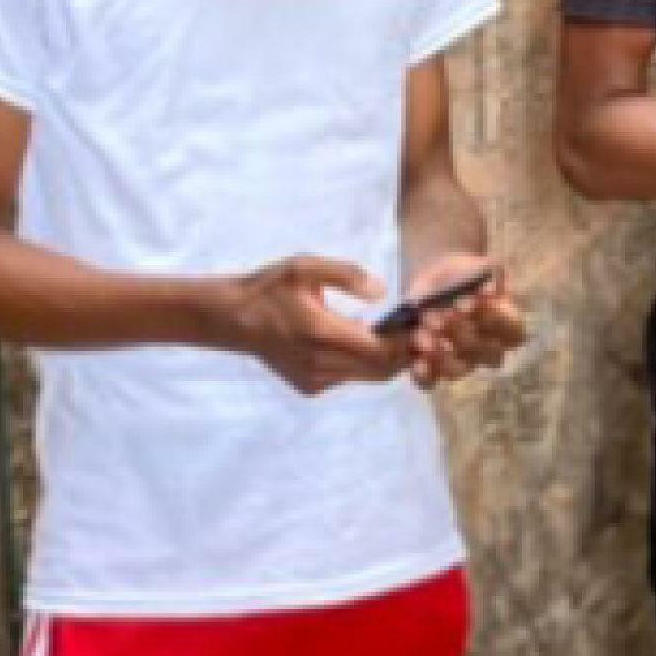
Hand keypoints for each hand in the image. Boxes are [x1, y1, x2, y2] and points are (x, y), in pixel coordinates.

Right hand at [217, 256, 403, 395]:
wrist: (233, 319)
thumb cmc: (269, 288)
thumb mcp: (304, 267)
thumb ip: (346, 275)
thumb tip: (383, 292)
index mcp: (321, 333)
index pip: (381, 350)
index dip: (407, 341)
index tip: (422, 323)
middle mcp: (320, 364)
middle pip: (382, 369)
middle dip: (405, 352)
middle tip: (417, 329)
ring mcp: (315, 380)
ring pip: (369, 377)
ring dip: (387, 359)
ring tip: (396, 333)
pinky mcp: (310, 387)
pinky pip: (350, 378)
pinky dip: (364, 364)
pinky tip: (363, 341)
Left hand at [386, 253, 526, 388]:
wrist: (436, 281)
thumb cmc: (464, 274)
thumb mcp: (478, 266)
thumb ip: (489, 273)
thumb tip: (491, 288)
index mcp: (508, 326)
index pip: (513, 332)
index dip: (496, 318)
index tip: (475, 298)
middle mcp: (489, 350)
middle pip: (484, 352)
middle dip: (462, 332)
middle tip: (445, 314)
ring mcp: (463, 363)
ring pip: (458, 370)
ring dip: (441, 354)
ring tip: (425, 334)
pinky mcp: (433, 368)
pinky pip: (430, 382)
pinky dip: (423, 374)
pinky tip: (416, 360)